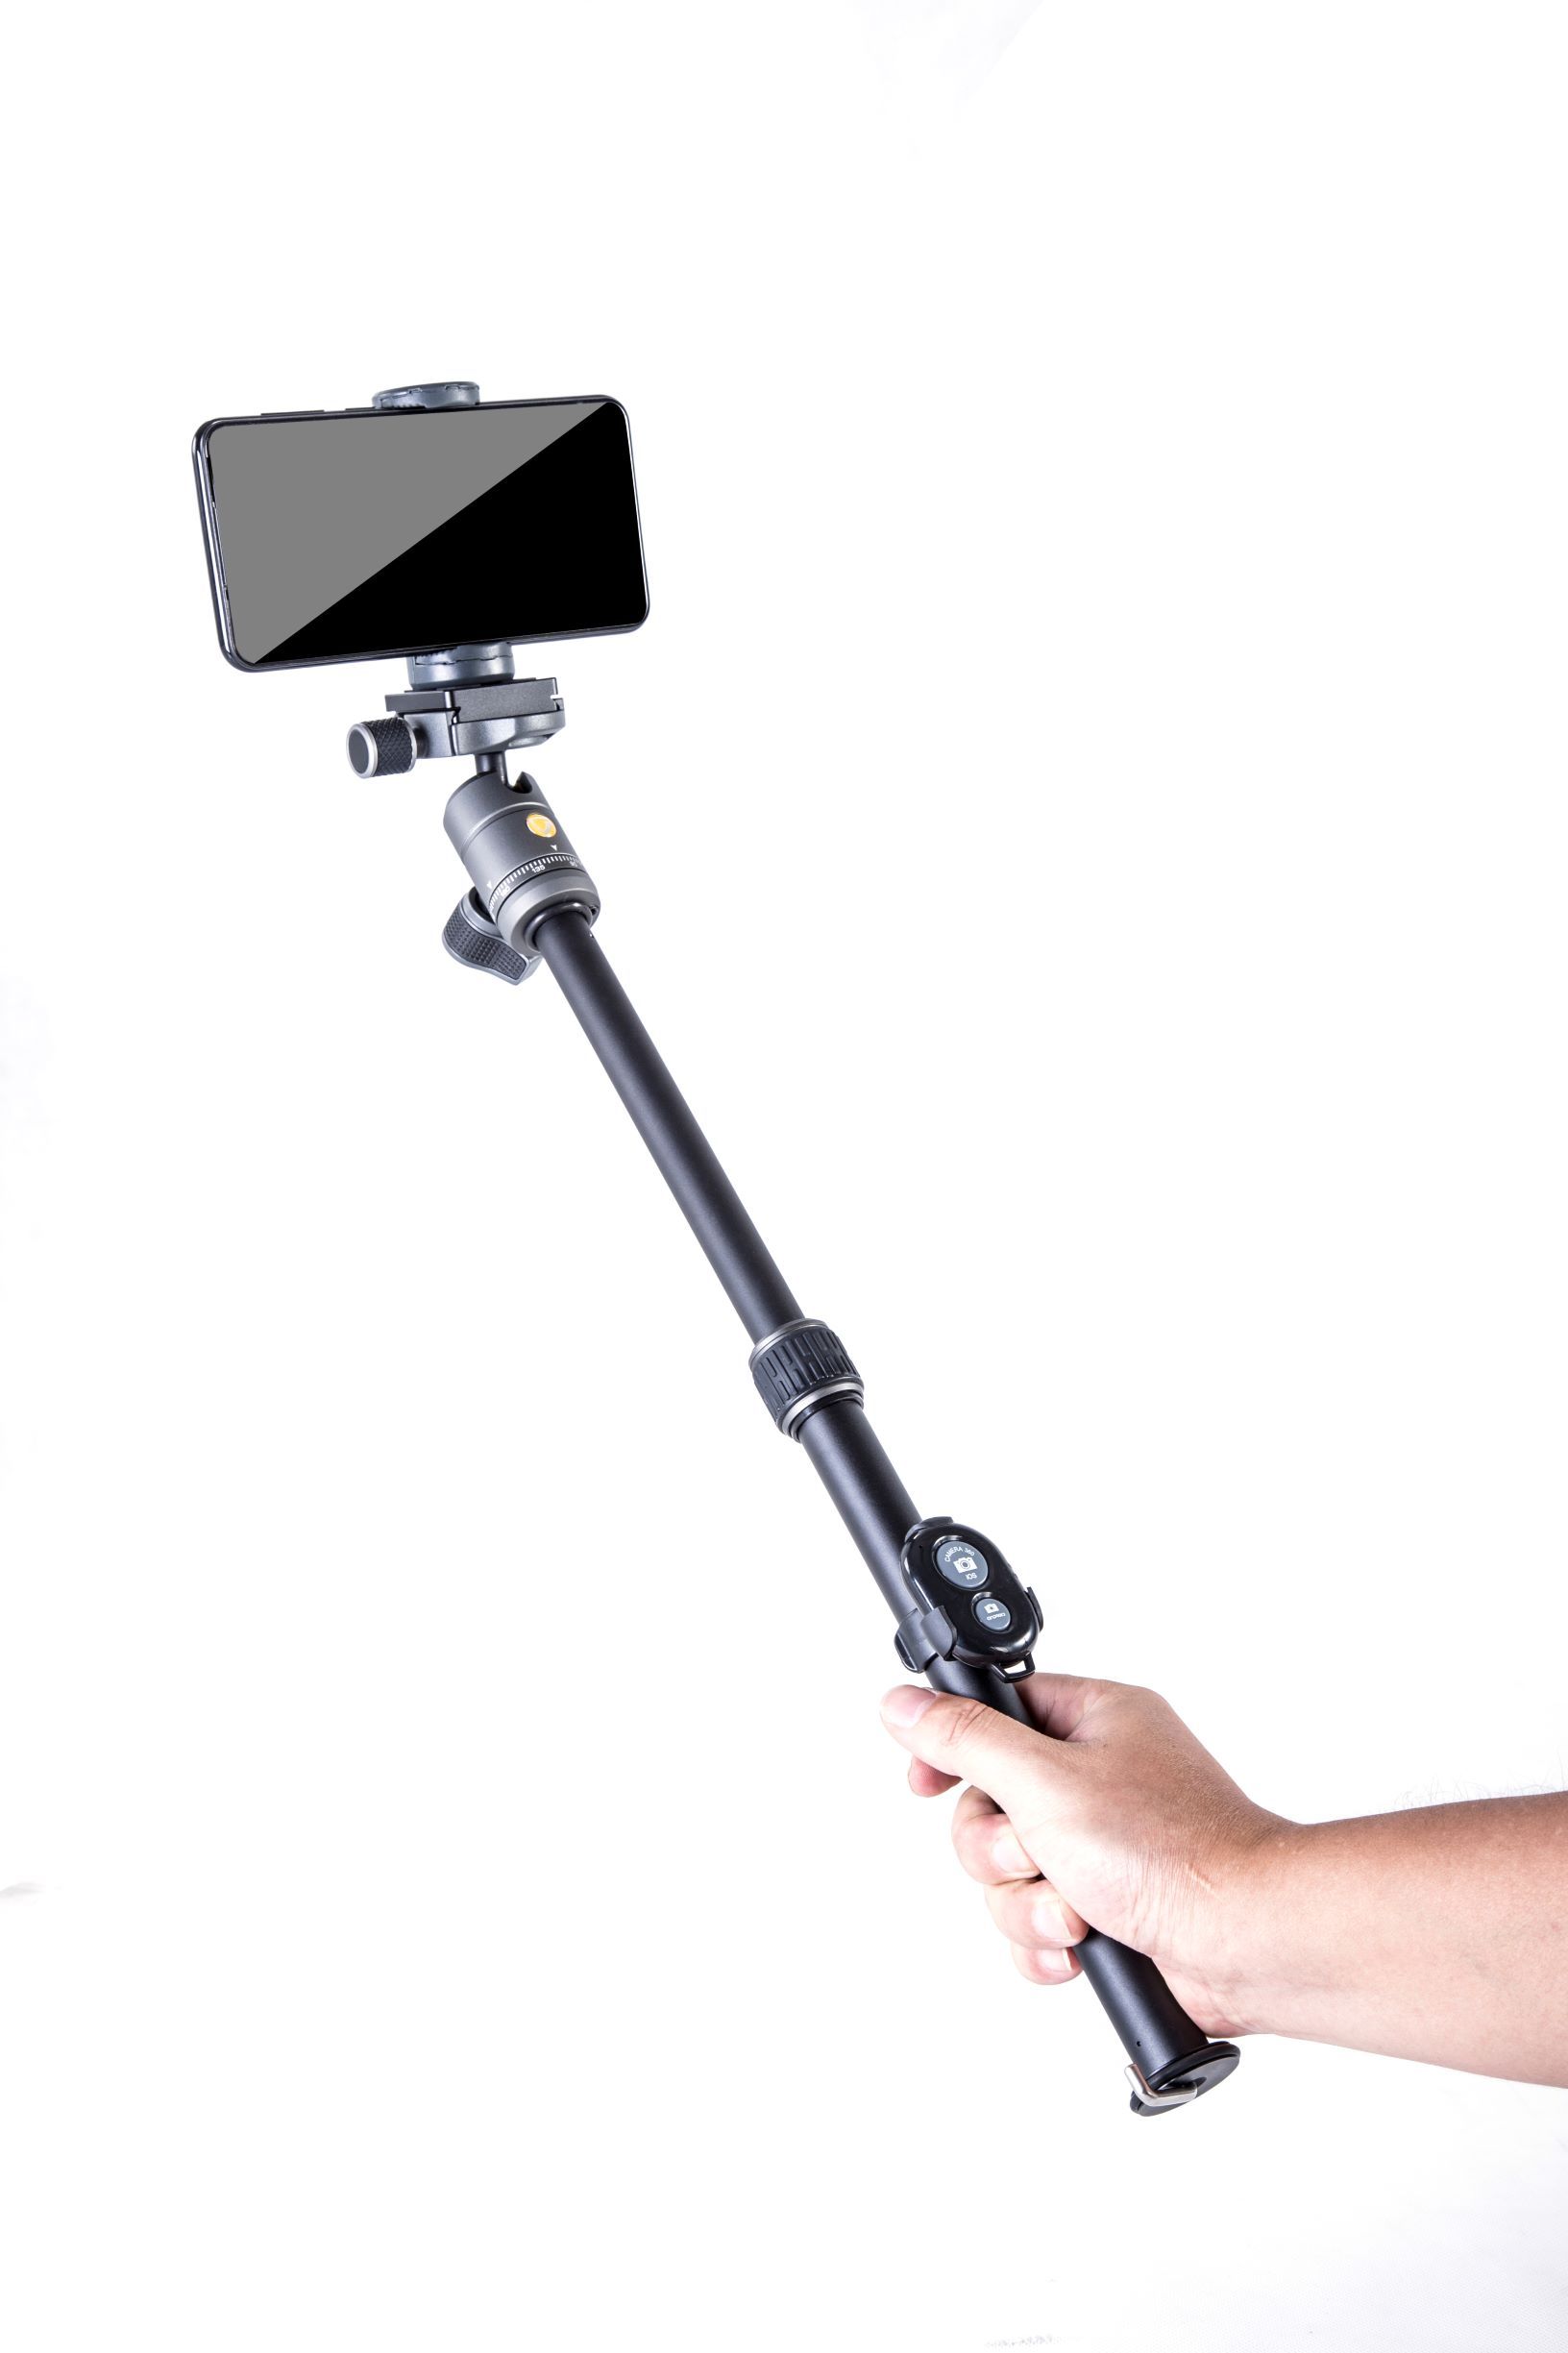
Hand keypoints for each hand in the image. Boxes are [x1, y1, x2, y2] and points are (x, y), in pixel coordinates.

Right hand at [879, 1674, 1286, 2039]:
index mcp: (1095, 1720)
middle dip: (999, 1847)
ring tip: (1073, 1909)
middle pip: (988, 1804)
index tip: (924, 1781)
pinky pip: (1038, 1923)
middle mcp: (1099, 1778)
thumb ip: (965, 1739)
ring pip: (1009, 1873)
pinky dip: (1048, 1941)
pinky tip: (1080, 1944)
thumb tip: (906, 1704)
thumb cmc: (1173, 1849)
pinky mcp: (1110, 1907)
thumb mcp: (1043, 1778)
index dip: (952, 1747)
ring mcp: (1105, 1846)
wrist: (1245, 1941)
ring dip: (1027, 1902)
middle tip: (1033, 1853)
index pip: (996, 1712)